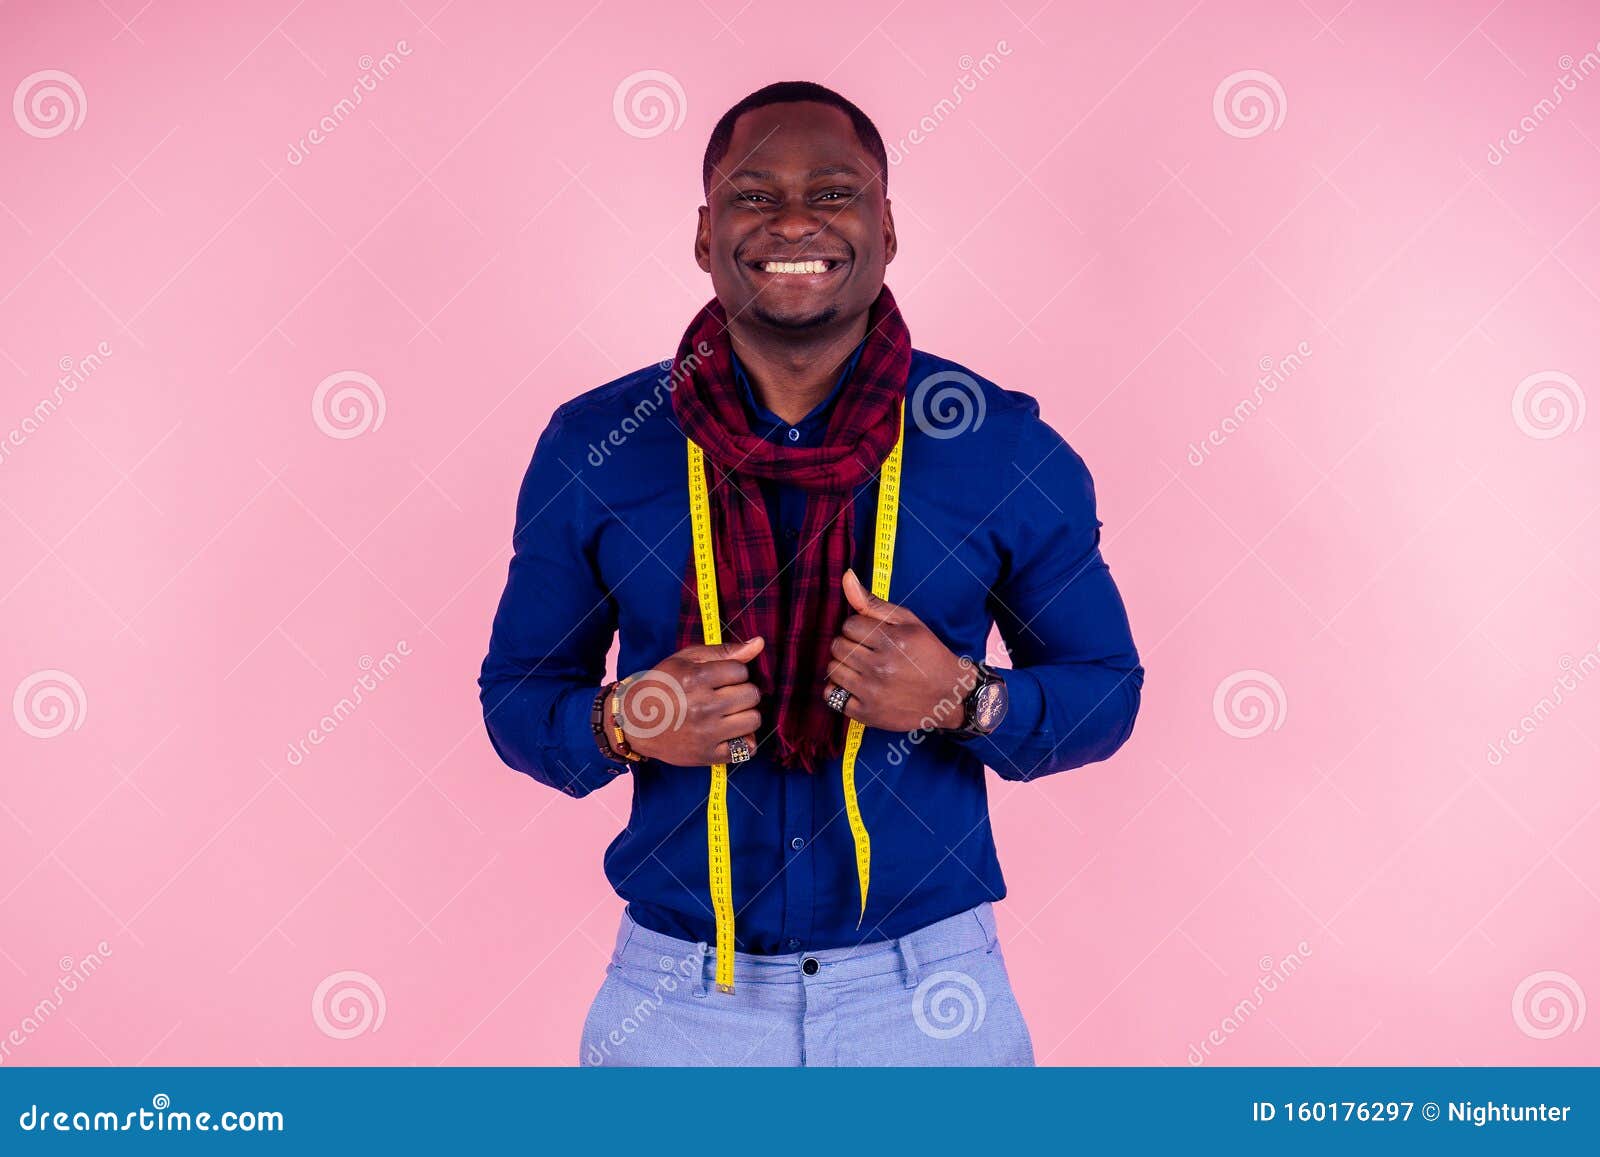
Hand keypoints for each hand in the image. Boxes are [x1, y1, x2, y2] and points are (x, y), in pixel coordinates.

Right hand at [617, 637, 763, 766]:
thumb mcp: (685, 660)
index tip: (720, 678)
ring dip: (745, 715)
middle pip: (751, 695)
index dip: (734, 673)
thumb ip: (723, 651)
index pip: (741, 671)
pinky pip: (745, 749)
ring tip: (728, 714)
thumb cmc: (661, 685)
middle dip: (741, 692)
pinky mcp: (708, 755)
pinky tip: (730, 734)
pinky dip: (744, 742)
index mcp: (696, 679)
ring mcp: (707, 733)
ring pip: (753, 720)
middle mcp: (703, 707)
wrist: (633, 722)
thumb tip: (759, 643)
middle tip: (725, 696)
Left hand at [822, 569, 978, 732]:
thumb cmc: (928, 654)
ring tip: (862, 668)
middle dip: (849, 645)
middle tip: (867, 652)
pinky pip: (832, 697)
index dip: (858, 628)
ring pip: (832, 670)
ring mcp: (872, 692)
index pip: (849, 625)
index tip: (872, 636)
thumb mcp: (909, 623)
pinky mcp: (867, 714)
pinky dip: (839, 690)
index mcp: (891, 641)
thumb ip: (874, 602)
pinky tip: (856, 686)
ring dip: (843, 667)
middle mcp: (880, 667)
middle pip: (838, 646)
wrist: (950, 696)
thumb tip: (846, 577)